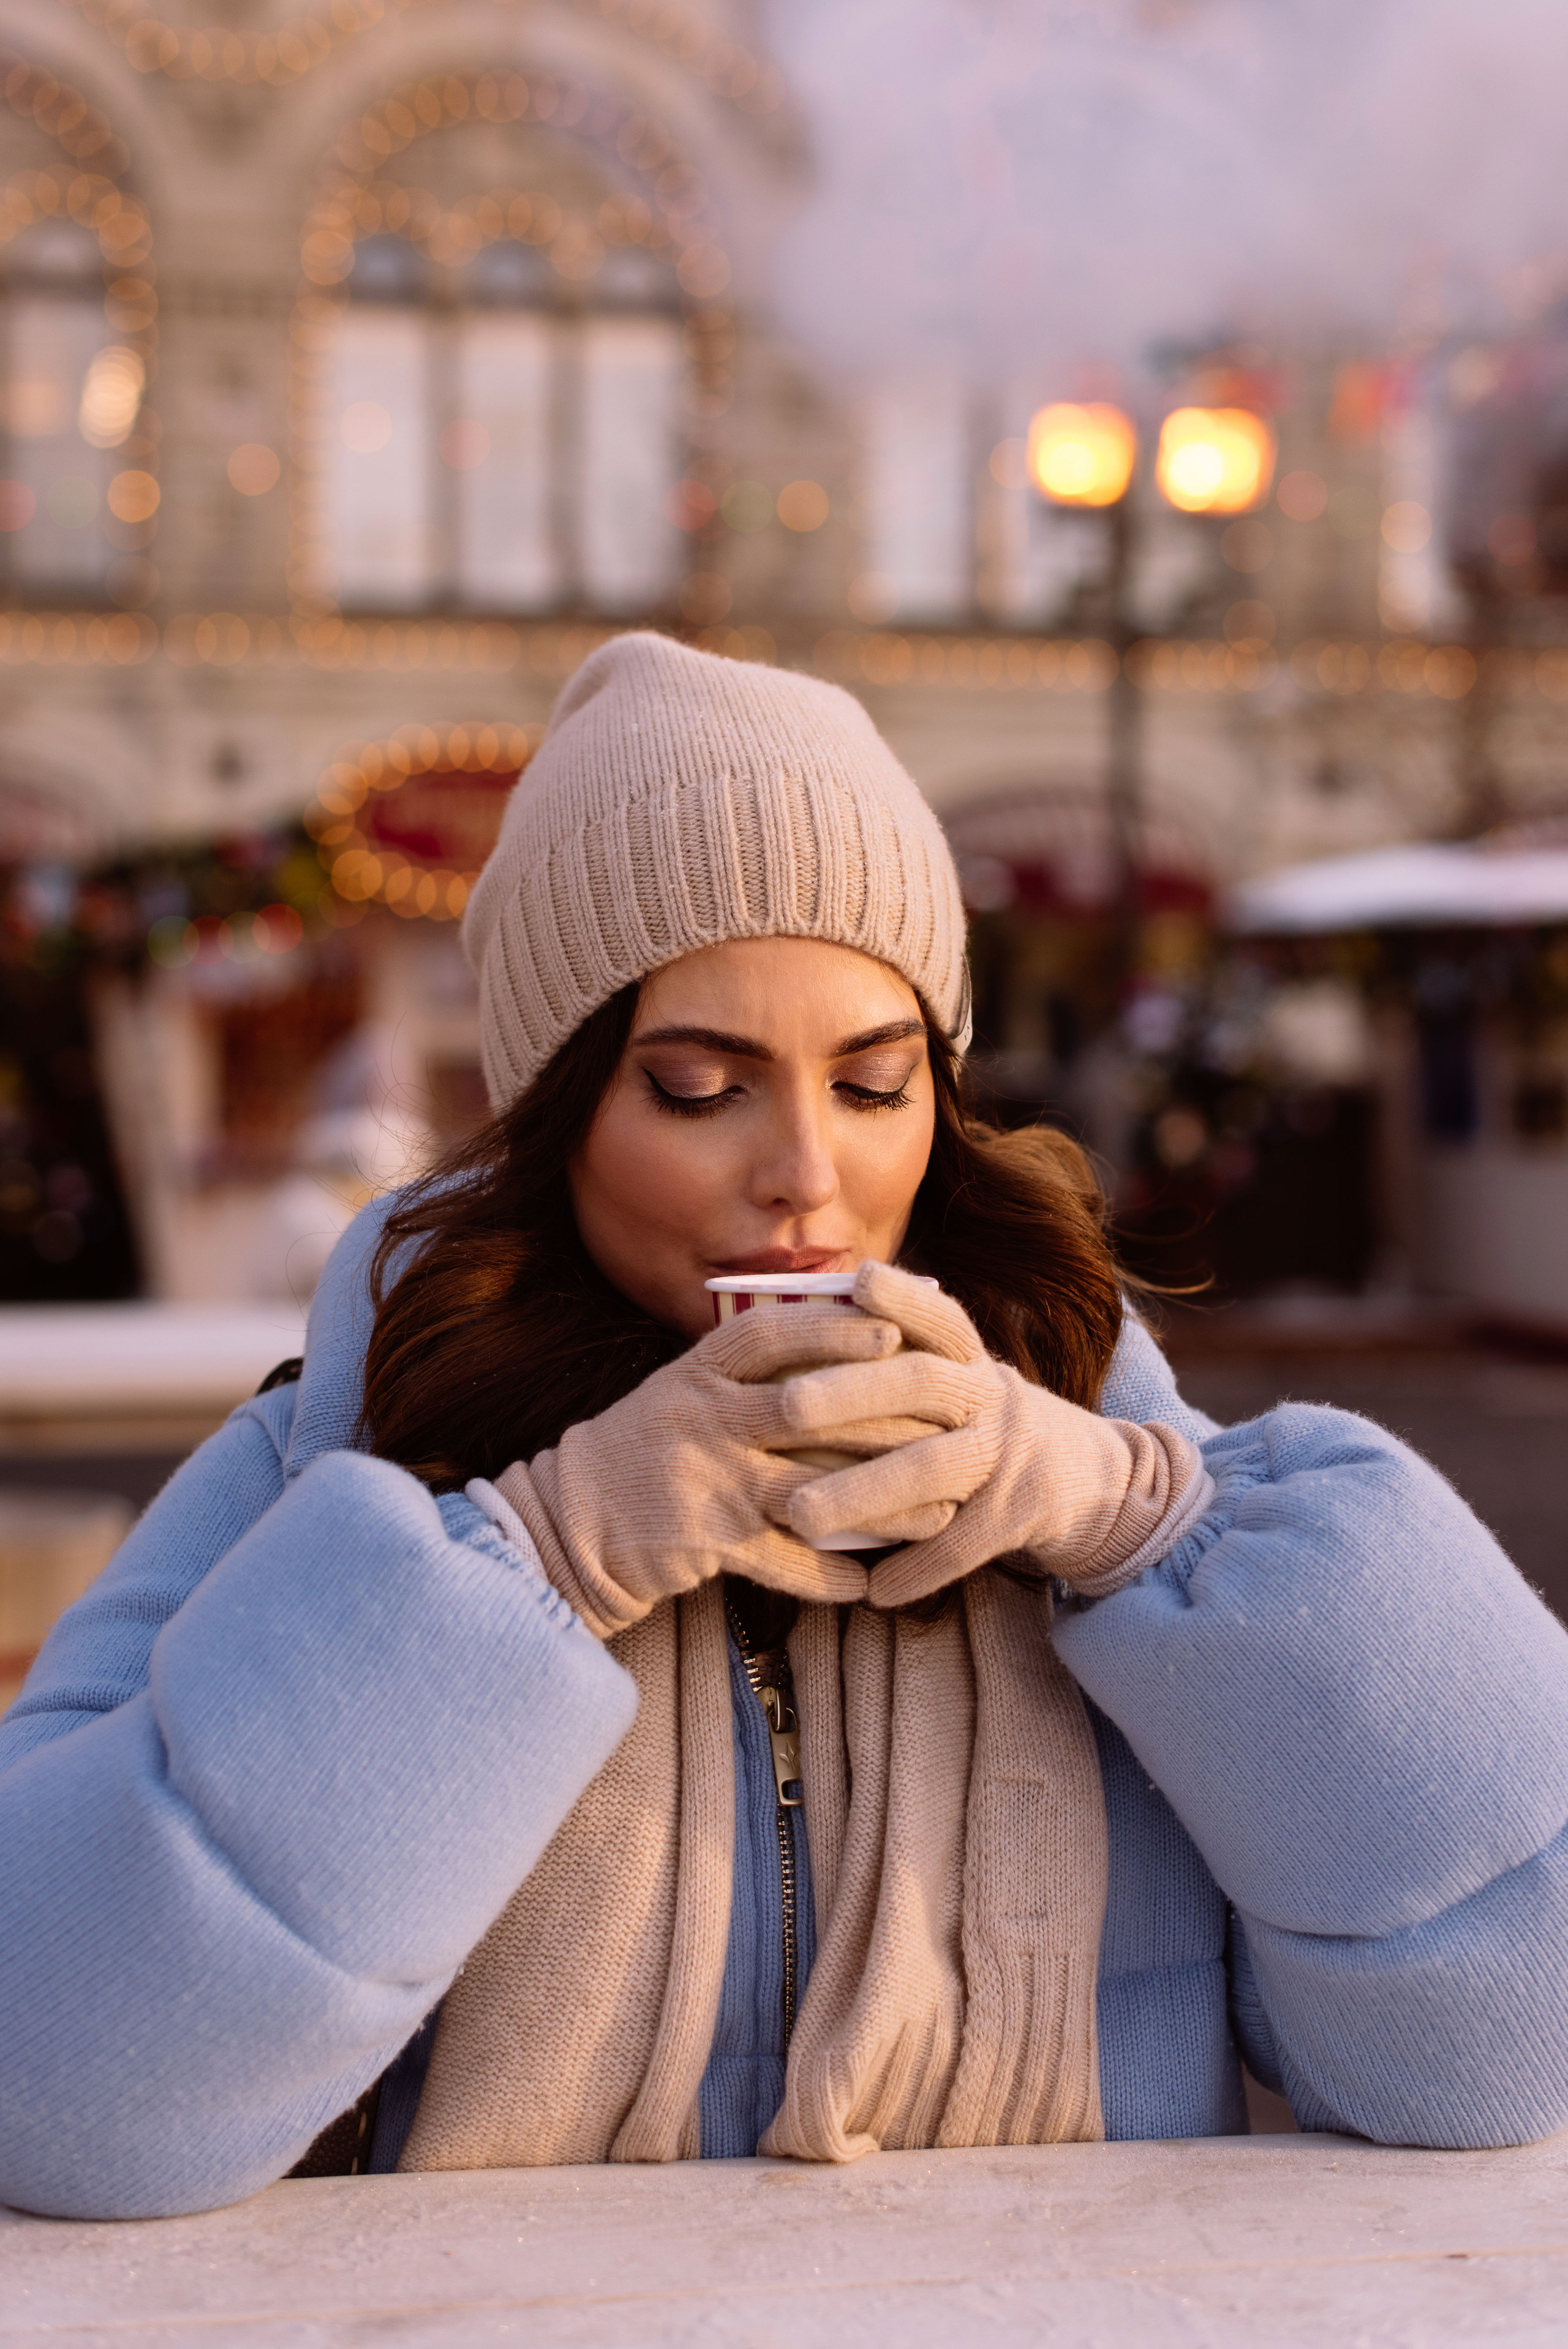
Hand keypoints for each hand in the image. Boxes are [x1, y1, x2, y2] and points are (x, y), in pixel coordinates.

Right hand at [494, 1303, 920, 1636]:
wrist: (572, 1522)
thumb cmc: (648, 1445)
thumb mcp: (686, 1388)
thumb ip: (748, 1367)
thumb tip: (837, 1330)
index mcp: (698, 1371)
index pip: (772, 1335)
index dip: (832, 1330)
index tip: (891, 1331)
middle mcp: (703, 1417)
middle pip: (807, 1410)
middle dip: (883, 1420)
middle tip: (946, 1426)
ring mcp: (706, 1480)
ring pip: (813, 1490)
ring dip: (881, 1507)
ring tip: (938, 1514)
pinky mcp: (706, 1541)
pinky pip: (782, 1562)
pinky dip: (826, 1576)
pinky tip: (868, 1584)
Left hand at [781, 1263, 1205, 1609]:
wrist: (1090, 1479)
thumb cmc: (983, 1423)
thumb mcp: (961, 1380)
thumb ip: (901, 1360)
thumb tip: (796, 1330)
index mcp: (970, 1358)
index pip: (938, 1317)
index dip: (901, 1297)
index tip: (858, 1279)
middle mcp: (990, 1397)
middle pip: (921, 1384)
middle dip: (851, 1393)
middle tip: (786, 1405)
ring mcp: (1008, 1456)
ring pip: (932, 1469)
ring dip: (863, 1493)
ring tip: (800, 1516)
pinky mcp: (1019, 1515)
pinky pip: (963, 1544)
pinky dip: (919, 1568)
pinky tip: (873, 1592)